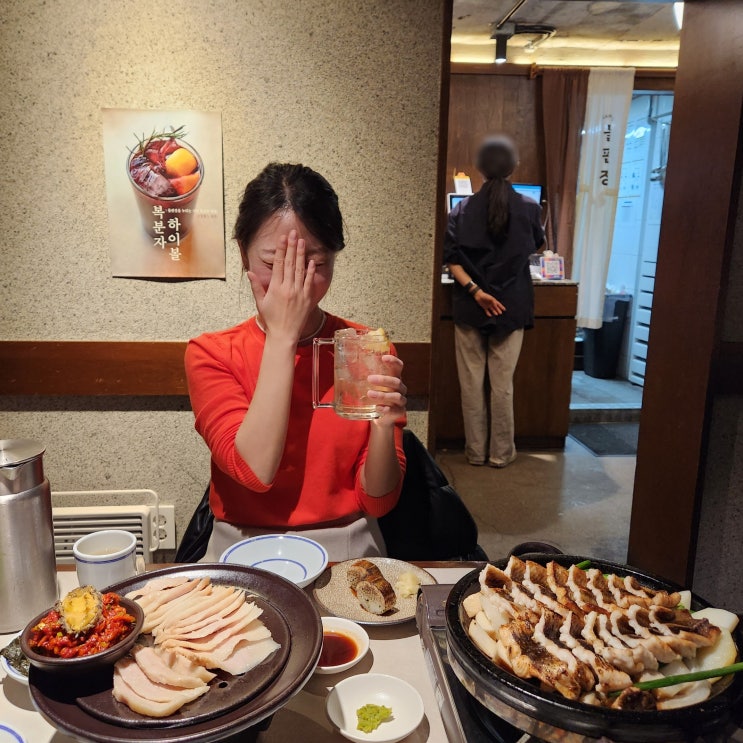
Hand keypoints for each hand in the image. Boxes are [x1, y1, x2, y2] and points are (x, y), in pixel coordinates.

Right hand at [246, 229, 315, 343]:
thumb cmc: (271, 319)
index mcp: (275, 288)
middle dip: (292, 247)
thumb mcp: (261, 302)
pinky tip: (311, 261)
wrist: (284, 334)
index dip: (280, 250)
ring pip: (300, 269)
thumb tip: (250, 272)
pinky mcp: (307, 298)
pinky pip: (309, 282)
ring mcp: (298, 293)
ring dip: (301, 254)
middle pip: (289, 263)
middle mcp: (287, 288)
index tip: (282, 238)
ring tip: (302, 241)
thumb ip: (256, 286)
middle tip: (294, 233)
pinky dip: (310, 271)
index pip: (278, 264)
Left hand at [367, 355, 406, 426]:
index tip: (383, 358)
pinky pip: (394, 409)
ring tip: (370, 394)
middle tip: (369, 379)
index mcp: (394, 378)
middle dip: (383, 380)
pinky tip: (377, 407)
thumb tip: (344, 370)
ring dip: (382, 394)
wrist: (383, 418)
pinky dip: (385, 408)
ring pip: (396, 396)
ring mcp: (401, 401)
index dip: (393, 361)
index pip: (398, 366)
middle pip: (396, 382)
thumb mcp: (373, 387)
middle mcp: (400, 388)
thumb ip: (365, 380)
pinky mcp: (399, 411)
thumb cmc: (377, 398)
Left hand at [474, 290, 504, 316]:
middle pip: (496, 308)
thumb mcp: (490, 298)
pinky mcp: (484, 307)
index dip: (501, 307)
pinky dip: (488, 313)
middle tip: (500, 313)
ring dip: (494, 312)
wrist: (478, 296)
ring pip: (492, 310)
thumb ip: (493, 301)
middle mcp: (491, 304)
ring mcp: (488, 306)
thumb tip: (496, 305)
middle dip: (498, 310)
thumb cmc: (485, 296)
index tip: (504, 309)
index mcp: (493, 301)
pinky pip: (487, 311)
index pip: (498, 304)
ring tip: (496, 314)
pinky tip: (490, 315)